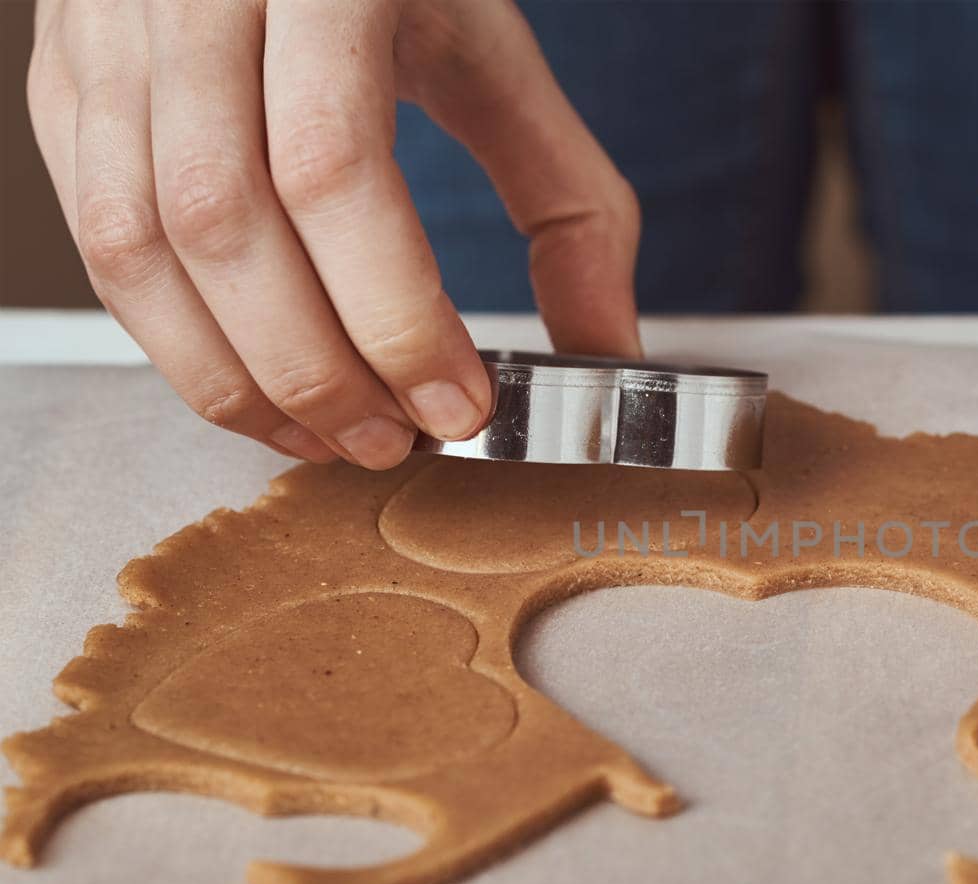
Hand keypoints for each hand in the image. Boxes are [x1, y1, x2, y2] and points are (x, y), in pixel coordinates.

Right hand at [28, 0, 639, 466]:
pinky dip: (171, 335)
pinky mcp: (63, 79)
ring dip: (233, 377)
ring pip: (135, 245)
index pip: (332, 171)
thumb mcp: (495, 57)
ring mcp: (107, 36)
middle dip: (315, 372)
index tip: (456, 403)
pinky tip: (253, 380)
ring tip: (326, 436)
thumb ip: (566, 200)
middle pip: (223, 224)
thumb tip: (606, 346)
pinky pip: (95, 235)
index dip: (392, 317)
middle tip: (392, 440)